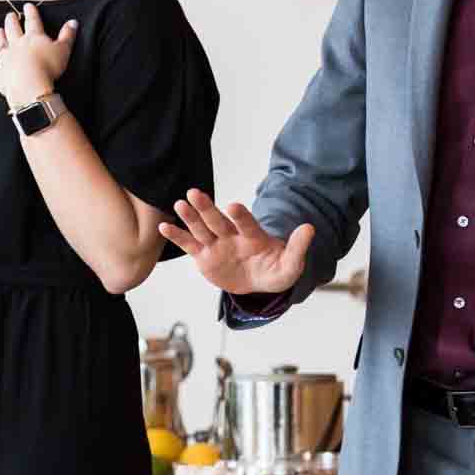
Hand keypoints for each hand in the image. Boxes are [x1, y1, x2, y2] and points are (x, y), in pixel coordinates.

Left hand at [0, 3, 77, 108]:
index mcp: (34, 38)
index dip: (31, 13)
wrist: (30, 85)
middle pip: (13, 30)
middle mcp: (17, 45)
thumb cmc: (49, 67)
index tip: (27, 6)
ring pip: (0, 45)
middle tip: (9, 15)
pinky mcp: (0, 75)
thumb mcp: (64, 50)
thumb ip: (68, 35)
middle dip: (11, 21)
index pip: (32, 21)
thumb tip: (73, 21)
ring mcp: (6, 59)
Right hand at [158, 189, 316, 295]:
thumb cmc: (275, 270)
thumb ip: (297, 248)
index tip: (232, 206)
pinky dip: (177, 237)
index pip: (247, 224)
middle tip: (195, 193)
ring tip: (179, 203)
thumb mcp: (290, 265)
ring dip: (190, 217)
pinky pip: (189, 246)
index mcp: (254, 237)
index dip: (241, 216)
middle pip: (218, 221)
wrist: (259, 281)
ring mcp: (217, 245)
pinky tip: (164, 227)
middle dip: (207, 208)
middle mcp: (233, 237)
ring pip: (201, 229)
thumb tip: (310, 228)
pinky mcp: (204, 256)